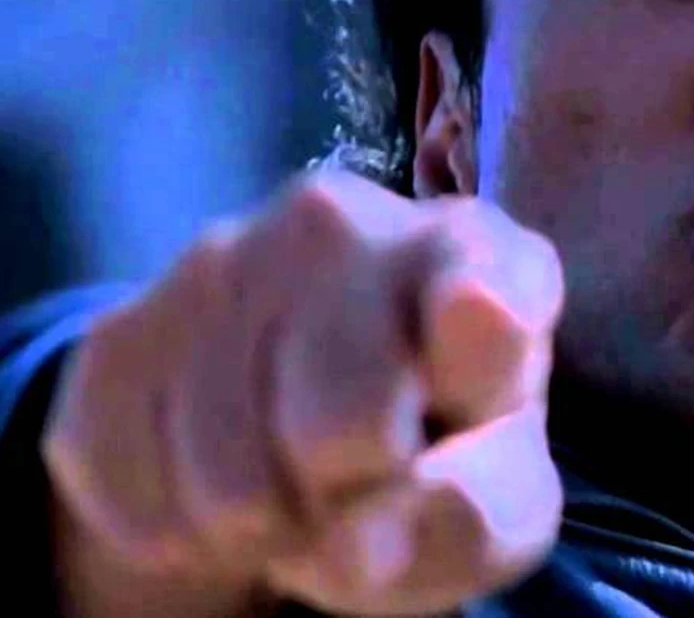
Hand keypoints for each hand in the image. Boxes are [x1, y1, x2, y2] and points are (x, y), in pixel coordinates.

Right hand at [43, 171, 565, 616]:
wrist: (317, 424)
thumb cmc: (447, 453)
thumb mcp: (503, 500)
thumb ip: (477, 515)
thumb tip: (366, 540)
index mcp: (474, 249)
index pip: (476, 280)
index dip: (472, 322)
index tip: (478, 311)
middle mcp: (344, 222)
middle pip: (338, 426)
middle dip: (352, 496)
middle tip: (368, 479)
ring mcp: (220, 261)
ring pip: (225, 480)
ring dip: (266, 525)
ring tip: (303, 484)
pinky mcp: (122, 330)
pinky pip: (135, 490)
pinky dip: (182, 530)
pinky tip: (230, 480)